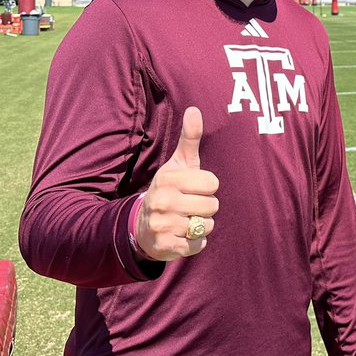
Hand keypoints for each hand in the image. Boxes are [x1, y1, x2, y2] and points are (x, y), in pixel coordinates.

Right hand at [135, 107, 219, 260]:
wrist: (143, 224)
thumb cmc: (170, 189)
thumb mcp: (179, 164)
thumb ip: (190, 139)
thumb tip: (194, 109)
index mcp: (169, 179)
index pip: (212, 184)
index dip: (208, 187)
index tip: (193, 188)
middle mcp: (162, 201)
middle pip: (212, 206)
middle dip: (206, 208)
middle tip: (189, 206)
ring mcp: (162, 224)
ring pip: (207, 226)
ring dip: (202, 225)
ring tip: (186, 220)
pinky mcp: (165, 246)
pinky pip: (197, 245)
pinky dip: (196, 242)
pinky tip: (183, 235)